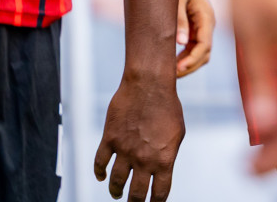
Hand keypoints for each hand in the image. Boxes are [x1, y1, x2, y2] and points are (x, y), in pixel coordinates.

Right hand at [94, 68, 184, 200]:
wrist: (149, 84)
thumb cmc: (167, 106)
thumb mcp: (177, 133)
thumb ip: (168, 154)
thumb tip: (161, 168)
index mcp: (163, 160)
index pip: (159, 193)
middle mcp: (143, 160)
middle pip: (136, 194)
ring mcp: (125, 150)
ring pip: (116, 182)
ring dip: (116, 191)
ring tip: (116, 193)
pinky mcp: (110, 139)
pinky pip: (100, 162)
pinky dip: (99, 172)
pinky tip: (101, 176)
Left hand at [176, 0, 214, 77]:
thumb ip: (179, 19)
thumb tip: (181, 43)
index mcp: (206, 16)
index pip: (204, 46)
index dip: (192, 61)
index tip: (176, 70)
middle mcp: (207, 23)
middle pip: (204, 54)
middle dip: (189, 66)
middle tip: (169, 75)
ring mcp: (201, 25)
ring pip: (199, 52)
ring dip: (187, 63)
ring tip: (168, 70)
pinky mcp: (194, 25)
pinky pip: (193, 46)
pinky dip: (184, 56)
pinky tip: (170, 60)